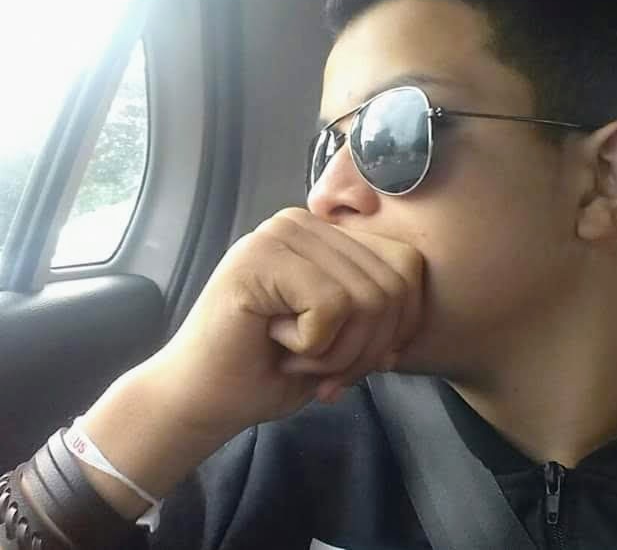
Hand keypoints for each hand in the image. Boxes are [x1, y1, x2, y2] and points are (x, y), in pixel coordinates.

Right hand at [155, 207, 423, 441]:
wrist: (202, 399)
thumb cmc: (271, 371)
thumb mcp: (344, 341)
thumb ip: (380, 318)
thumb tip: (408, 331)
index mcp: (327, 235)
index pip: (407, 265)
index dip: (399, 326)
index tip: (359, 363)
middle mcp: (305, 222)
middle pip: (393, 284)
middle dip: (369, 349)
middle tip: (327, 375)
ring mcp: (281, 233)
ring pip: (367, 297)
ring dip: (340, 354)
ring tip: (298, 358)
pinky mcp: (263, 257)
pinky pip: (333, 306)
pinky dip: (315, 347)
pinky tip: (276, 344)